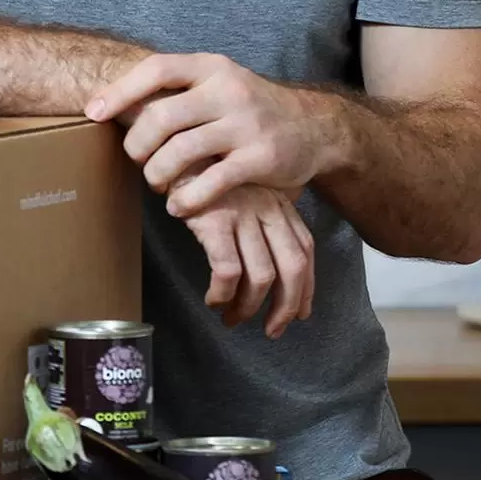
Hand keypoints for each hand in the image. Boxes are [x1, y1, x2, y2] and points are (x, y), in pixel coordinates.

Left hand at [88, 52, 338, 213]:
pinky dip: (187, 199)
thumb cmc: (248, 109)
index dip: (120, 90)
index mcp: (212, 67)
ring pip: (181, 151)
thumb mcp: (218, 84)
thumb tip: (111, 103)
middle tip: (135, 160)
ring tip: (156, 183)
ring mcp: (246, 124)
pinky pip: (211, 182)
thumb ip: (178, 91)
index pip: (157, 69)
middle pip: (161, 116)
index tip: (93, 113)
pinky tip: (178, 206)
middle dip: (137, 144)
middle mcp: (229, 90)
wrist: (314, 127)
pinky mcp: (261, 158)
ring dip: (157, 174)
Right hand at [177, 183, 315, 337]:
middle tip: (272, 330)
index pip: (305, 250)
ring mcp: (242, 214)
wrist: (175, 149)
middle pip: (292, 267)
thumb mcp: (243, 192)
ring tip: (232, 318)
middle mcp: (268, 208)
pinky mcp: (214, 221)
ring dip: (248, 306)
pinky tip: (213, 300)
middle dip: (285, 306)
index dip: (306, 287)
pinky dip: (223, 293)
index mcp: (279, 203)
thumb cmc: (205, 175)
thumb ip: (260, 218)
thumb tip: (269, 268)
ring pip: (261, 276)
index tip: (298, 313)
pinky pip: (227, 270)